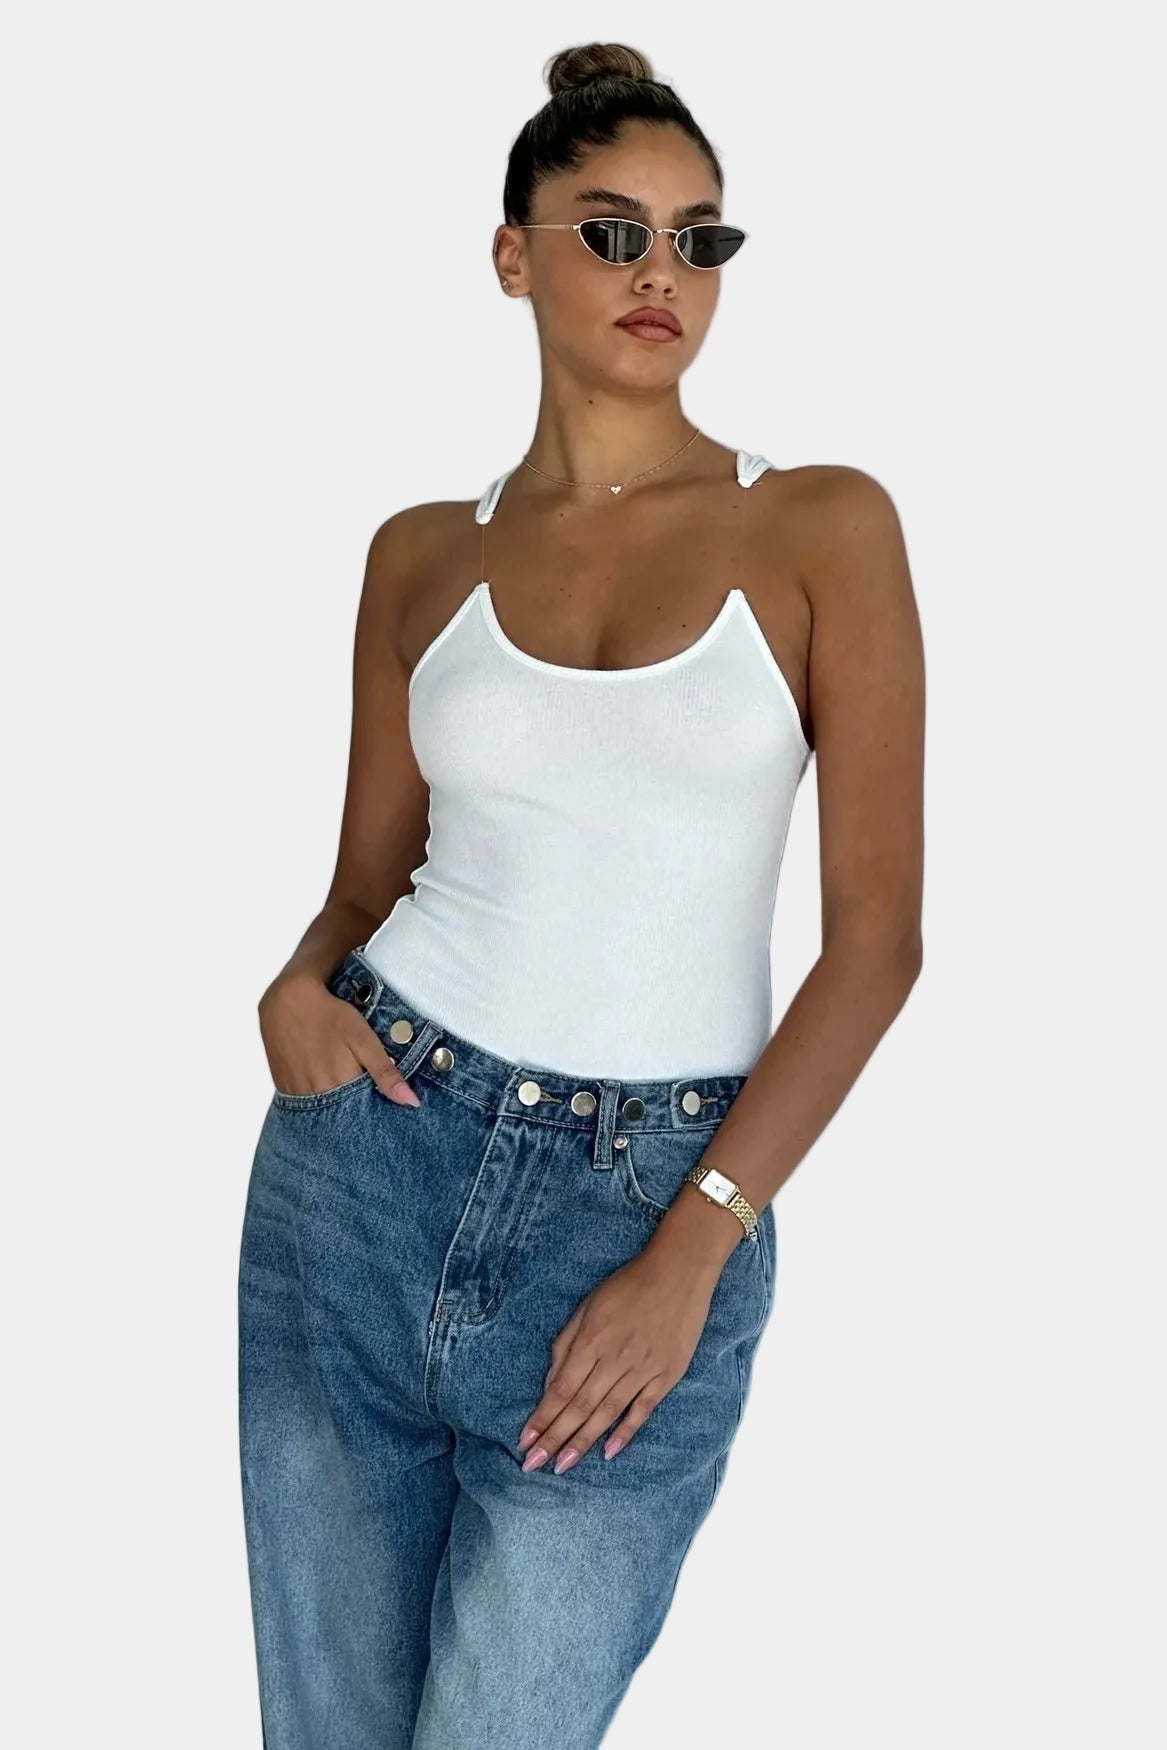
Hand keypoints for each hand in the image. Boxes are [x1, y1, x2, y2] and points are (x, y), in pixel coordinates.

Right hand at [258, 969, 420, 1105]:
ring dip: (334, 1108)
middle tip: (362, 1095)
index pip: (362, 1116)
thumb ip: (386, 1073)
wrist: (287, 1000)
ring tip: (343, 1091)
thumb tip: (411, 1102)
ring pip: (321, 1113)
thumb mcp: (364, 1040)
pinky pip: (303, 1104)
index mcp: (342, 1086)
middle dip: (355, 1113)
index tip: (383, 1113)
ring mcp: (297, 1093)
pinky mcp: (283, 1086)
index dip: (373, 1115)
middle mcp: (318, 1095)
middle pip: (341, 1116)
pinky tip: (323, 1087)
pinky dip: (316, 1101)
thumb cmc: (330, 1016)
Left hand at [516, 1246, 718, 1473]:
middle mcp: (614, 1360)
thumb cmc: (628, 1286)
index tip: (525, 1442)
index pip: (560, 1389)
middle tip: (534, 1465)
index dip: (542, 1417)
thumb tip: (550, 1382)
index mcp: (592, 1341)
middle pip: (579, 1407)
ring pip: (606, 1414)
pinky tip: (608, 1452)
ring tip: (563, 1466)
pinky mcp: (666, 1375)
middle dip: (554, 1439)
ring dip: (583, 1442)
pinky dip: (625, 1432)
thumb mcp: (588, 1306)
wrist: (679, 1272)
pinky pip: (642, 1409)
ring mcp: (642, 1370)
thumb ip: (567, 1344)